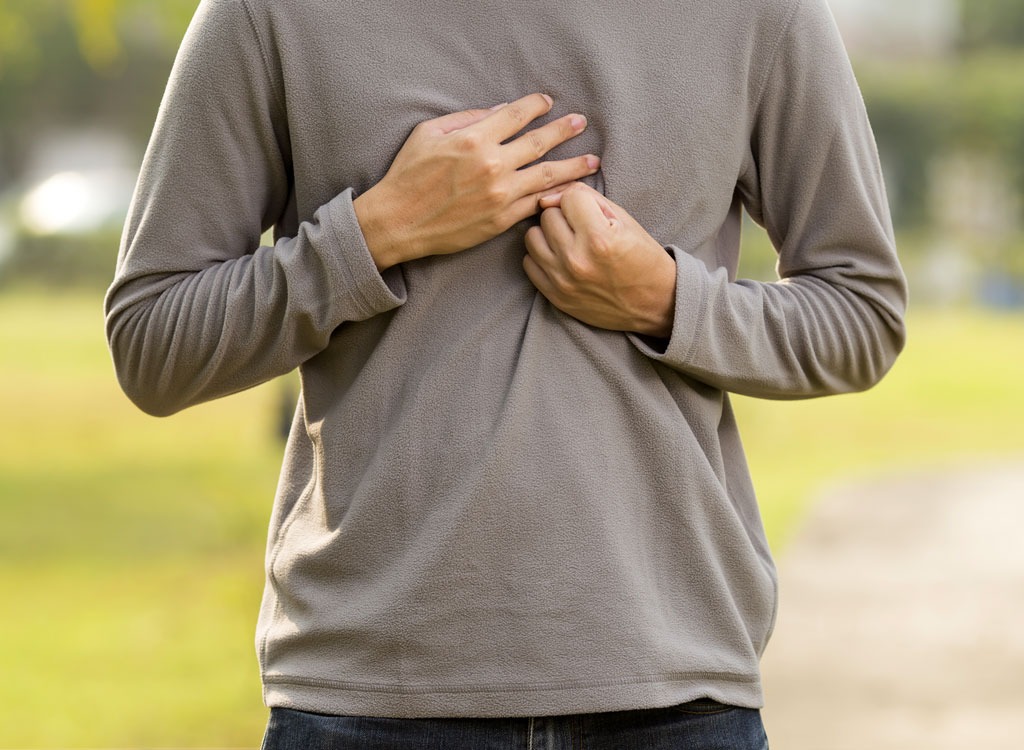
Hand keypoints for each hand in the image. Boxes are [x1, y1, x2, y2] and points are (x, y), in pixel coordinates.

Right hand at [353, 93, 599, 269]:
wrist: (399, 221)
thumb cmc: (408, 174)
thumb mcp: (429, 133)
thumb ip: (466, 118)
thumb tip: (498, 111)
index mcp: (474, 138)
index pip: (516, 115)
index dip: (536, 106)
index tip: (547, 103)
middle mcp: (493, 165)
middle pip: (540, 143)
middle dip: (564, 130)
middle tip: (581, 123)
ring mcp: (500, 195)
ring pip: (547, 176)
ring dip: (573, 167)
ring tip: (593, 161)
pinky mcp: (501, 220)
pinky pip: (535, 204)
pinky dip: (554, 196)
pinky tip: (568, 191)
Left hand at [523, 183, 676, 337]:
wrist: (654, 303)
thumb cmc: (641, 256)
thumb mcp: (624, 219)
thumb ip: (586, 199)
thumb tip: (547, 196)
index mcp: (600, 238)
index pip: (569, 197)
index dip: (582, 201)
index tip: (593, 213)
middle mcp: (577, 260)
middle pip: (548, 215)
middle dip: (564, 216)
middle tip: (583, 229)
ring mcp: (563, 280)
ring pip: (533, 236)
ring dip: (549, 235)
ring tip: (569, 242)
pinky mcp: (555, 296)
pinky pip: (529, 263)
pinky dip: (542, 257)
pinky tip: (561, 259)